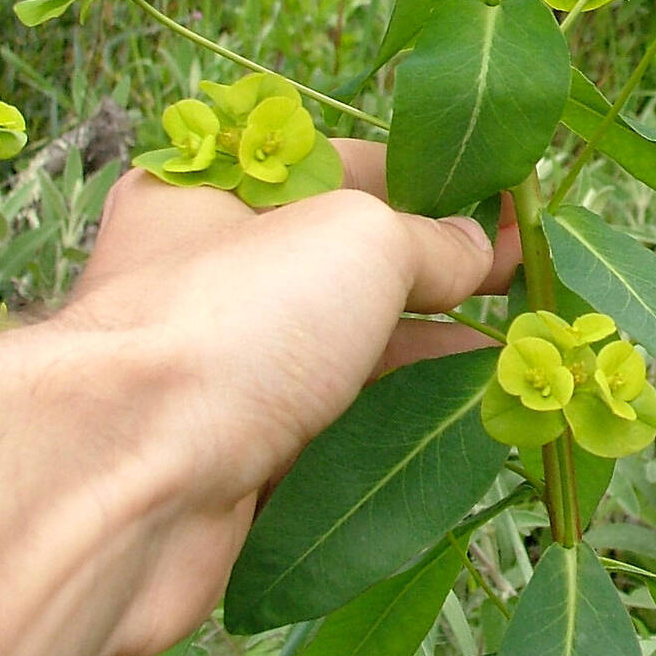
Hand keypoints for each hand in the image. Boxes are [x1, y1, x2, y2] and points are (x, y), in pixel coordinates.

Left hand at [0, 144, 518, 655]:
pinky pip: (329, 443)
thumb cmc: (230, 322)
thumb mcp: (355, 239)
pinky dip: (393, 434)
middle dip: (437, 278)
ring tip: (524, 358)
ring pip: (339, 363)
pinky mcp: (231, 471)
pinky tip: (466, 427)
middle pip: (339, 273)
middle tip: (531, 287)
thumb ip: (426, 239)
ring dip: (427, 360)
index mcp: (207, 195)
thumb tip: (478, 248)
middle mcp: (204, 282)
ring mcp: (215, 382)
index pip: (335, 170)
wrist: (124, 485)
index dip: (426, 184)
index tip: (507, 207)